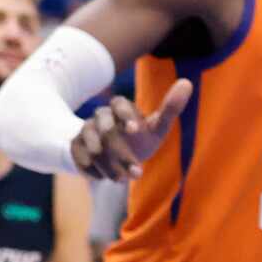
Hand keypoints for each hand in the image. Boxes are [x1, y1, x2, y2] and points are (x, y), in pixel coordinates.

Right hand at [70, 82, 193, 181]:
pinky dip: (89, 169)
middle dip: (120, 152)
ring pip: (92, 146)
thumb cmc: (141, 138)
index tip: (136, 130)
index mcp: (120, 107)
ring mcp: (85, 132)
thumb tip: (186, 82)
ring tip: (120, 179)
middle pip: (105, 129)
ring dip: (107, 164)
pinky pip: (78, 158)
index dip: (126, 116)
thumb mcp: (158, 126)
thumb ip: (171, 108)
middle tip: (136, 172)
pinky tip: (101, 178)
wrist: (115, 156)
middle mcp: (100, 117)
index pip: (119, 104)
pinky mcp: (75, 148)